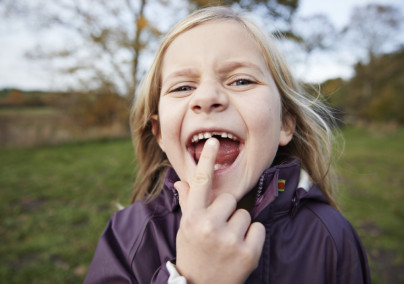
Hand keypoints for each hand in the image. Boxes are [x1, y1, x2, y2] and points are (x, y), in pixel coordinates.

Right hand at [175, 138, 265, 283]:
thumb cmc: (193, 254)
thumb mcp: (185, 229)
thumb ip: (187, 204)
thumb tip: (181, 182)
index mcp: (192, 218)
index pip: (200, 183)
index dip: (206, 160)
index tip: (214, 142)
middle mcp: (209, 226)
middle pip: (229, 199)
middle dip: (226, 211)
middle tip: (218, 230)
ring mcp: (229, 240)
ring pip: (245, 214)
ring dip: (239, 226)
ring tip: (228, 243)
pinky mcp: (248, 253)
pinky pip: (258, 229)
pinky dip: (253, 238)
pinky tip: (240, 251)